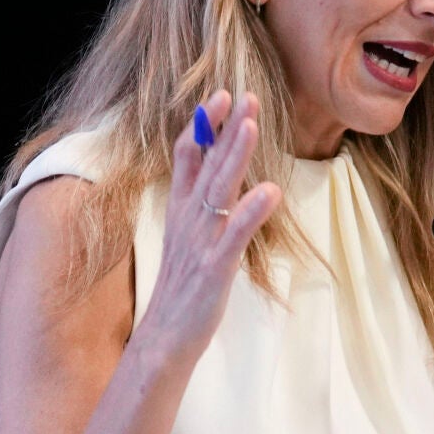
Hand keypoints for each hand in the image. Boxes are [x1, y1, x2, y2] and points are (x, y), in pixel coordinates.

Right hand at [134, 90, 281, 359]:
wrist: (164, 339)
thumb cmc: (183, 288)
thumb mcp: (189, 237)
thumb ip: (200, 202)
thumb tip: (214, 168)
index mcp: (181, 211)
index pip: (188, 156)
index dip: (203, 125)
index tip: (221, 94)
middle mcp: (188, 220)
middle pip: (207, 165)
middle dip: (225, 128)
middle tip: (244, 94)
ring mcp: (200, 243)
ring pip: (219, 191)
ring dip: (235, 156)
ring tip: (252, 124)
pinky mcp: (213, 269)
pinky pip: (234, 236)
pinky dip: (250, 213)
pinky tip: (269, 191)